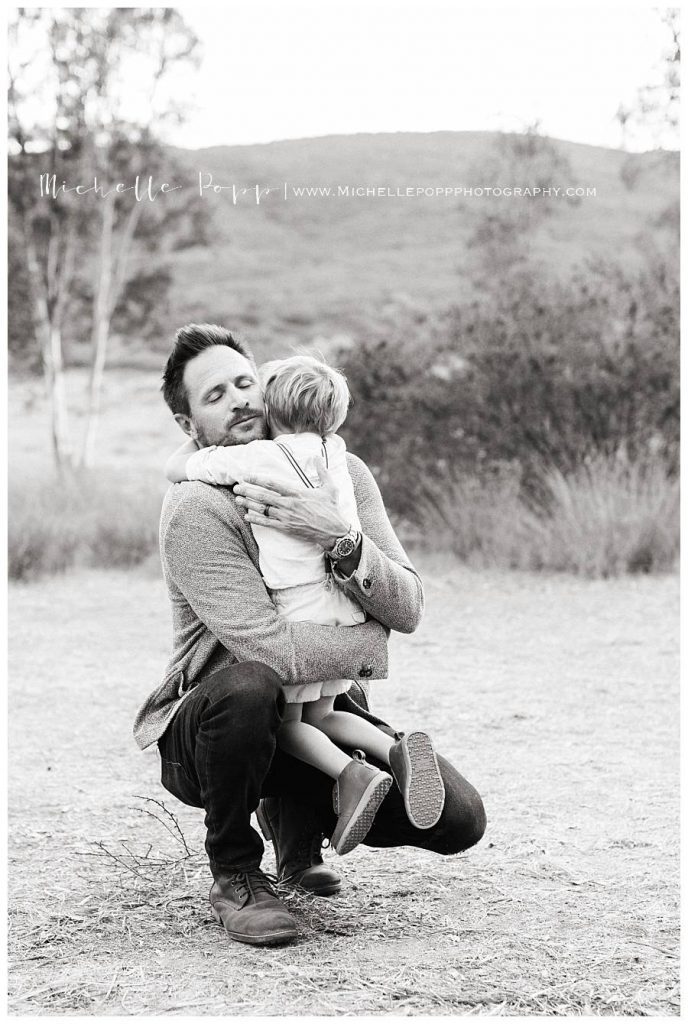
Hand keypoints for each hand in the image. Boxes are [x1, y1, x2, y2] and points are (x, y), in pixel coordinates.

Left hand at [233, 456, 349, 548]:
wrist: (334, 531)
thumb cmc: (332, 509)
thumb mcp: (330, 488)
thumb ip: (322, 471)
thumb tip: (317, 457)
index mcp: (297, 492)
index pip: (273, 484)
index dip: (258, 479)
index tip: (247, 475)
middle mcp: (289, 504)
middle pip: (263, 496)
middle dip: (248, 491)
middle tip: (236, 486)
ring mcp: (286, 517)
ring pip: (263, 509)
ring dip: (249, 504)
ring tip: (238, 499)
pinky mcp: (286, 528)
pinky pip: (267, 523)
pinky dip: (256, 519)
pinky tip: (247, 516)